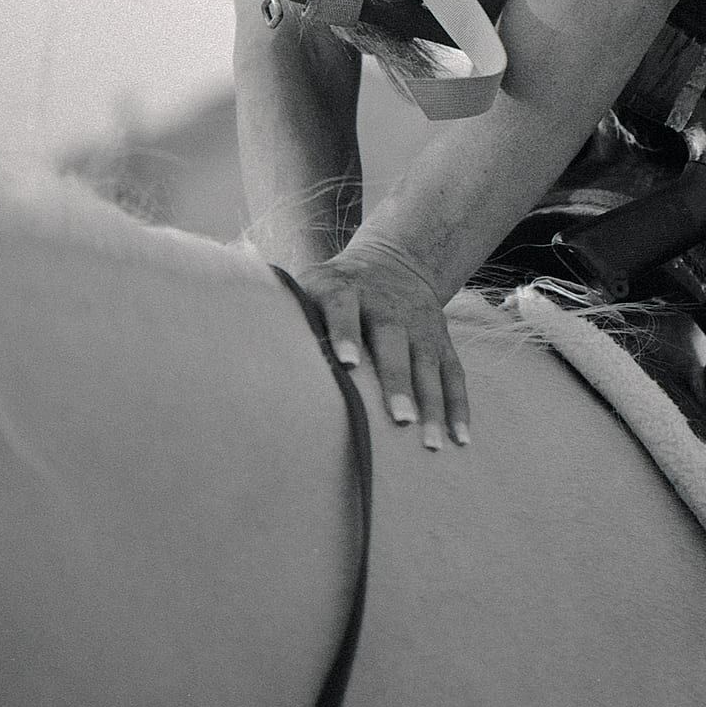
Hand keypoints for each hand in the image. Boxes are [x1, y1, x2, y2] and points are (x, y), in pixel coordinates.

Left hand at [296, 235, 471, 449]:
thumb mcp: (310, 285)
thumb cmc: (334, 289)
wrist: (394, 262)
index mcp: (346, 291)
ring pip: (429, 365)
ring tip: (429, 444)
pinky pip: (453, 375)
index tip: (346, 364)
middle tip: (400, 420)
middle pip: (394, 343)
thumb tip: (245, 343)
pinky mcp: (441, 341)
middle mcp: (388, 307)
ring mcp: (419, 326)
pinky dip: (458, 407)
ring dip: (433, 405)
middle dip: (398, 382)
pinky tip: (459, 439)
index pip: (344, 311)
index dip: (345, 334)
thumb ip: (288, 310)